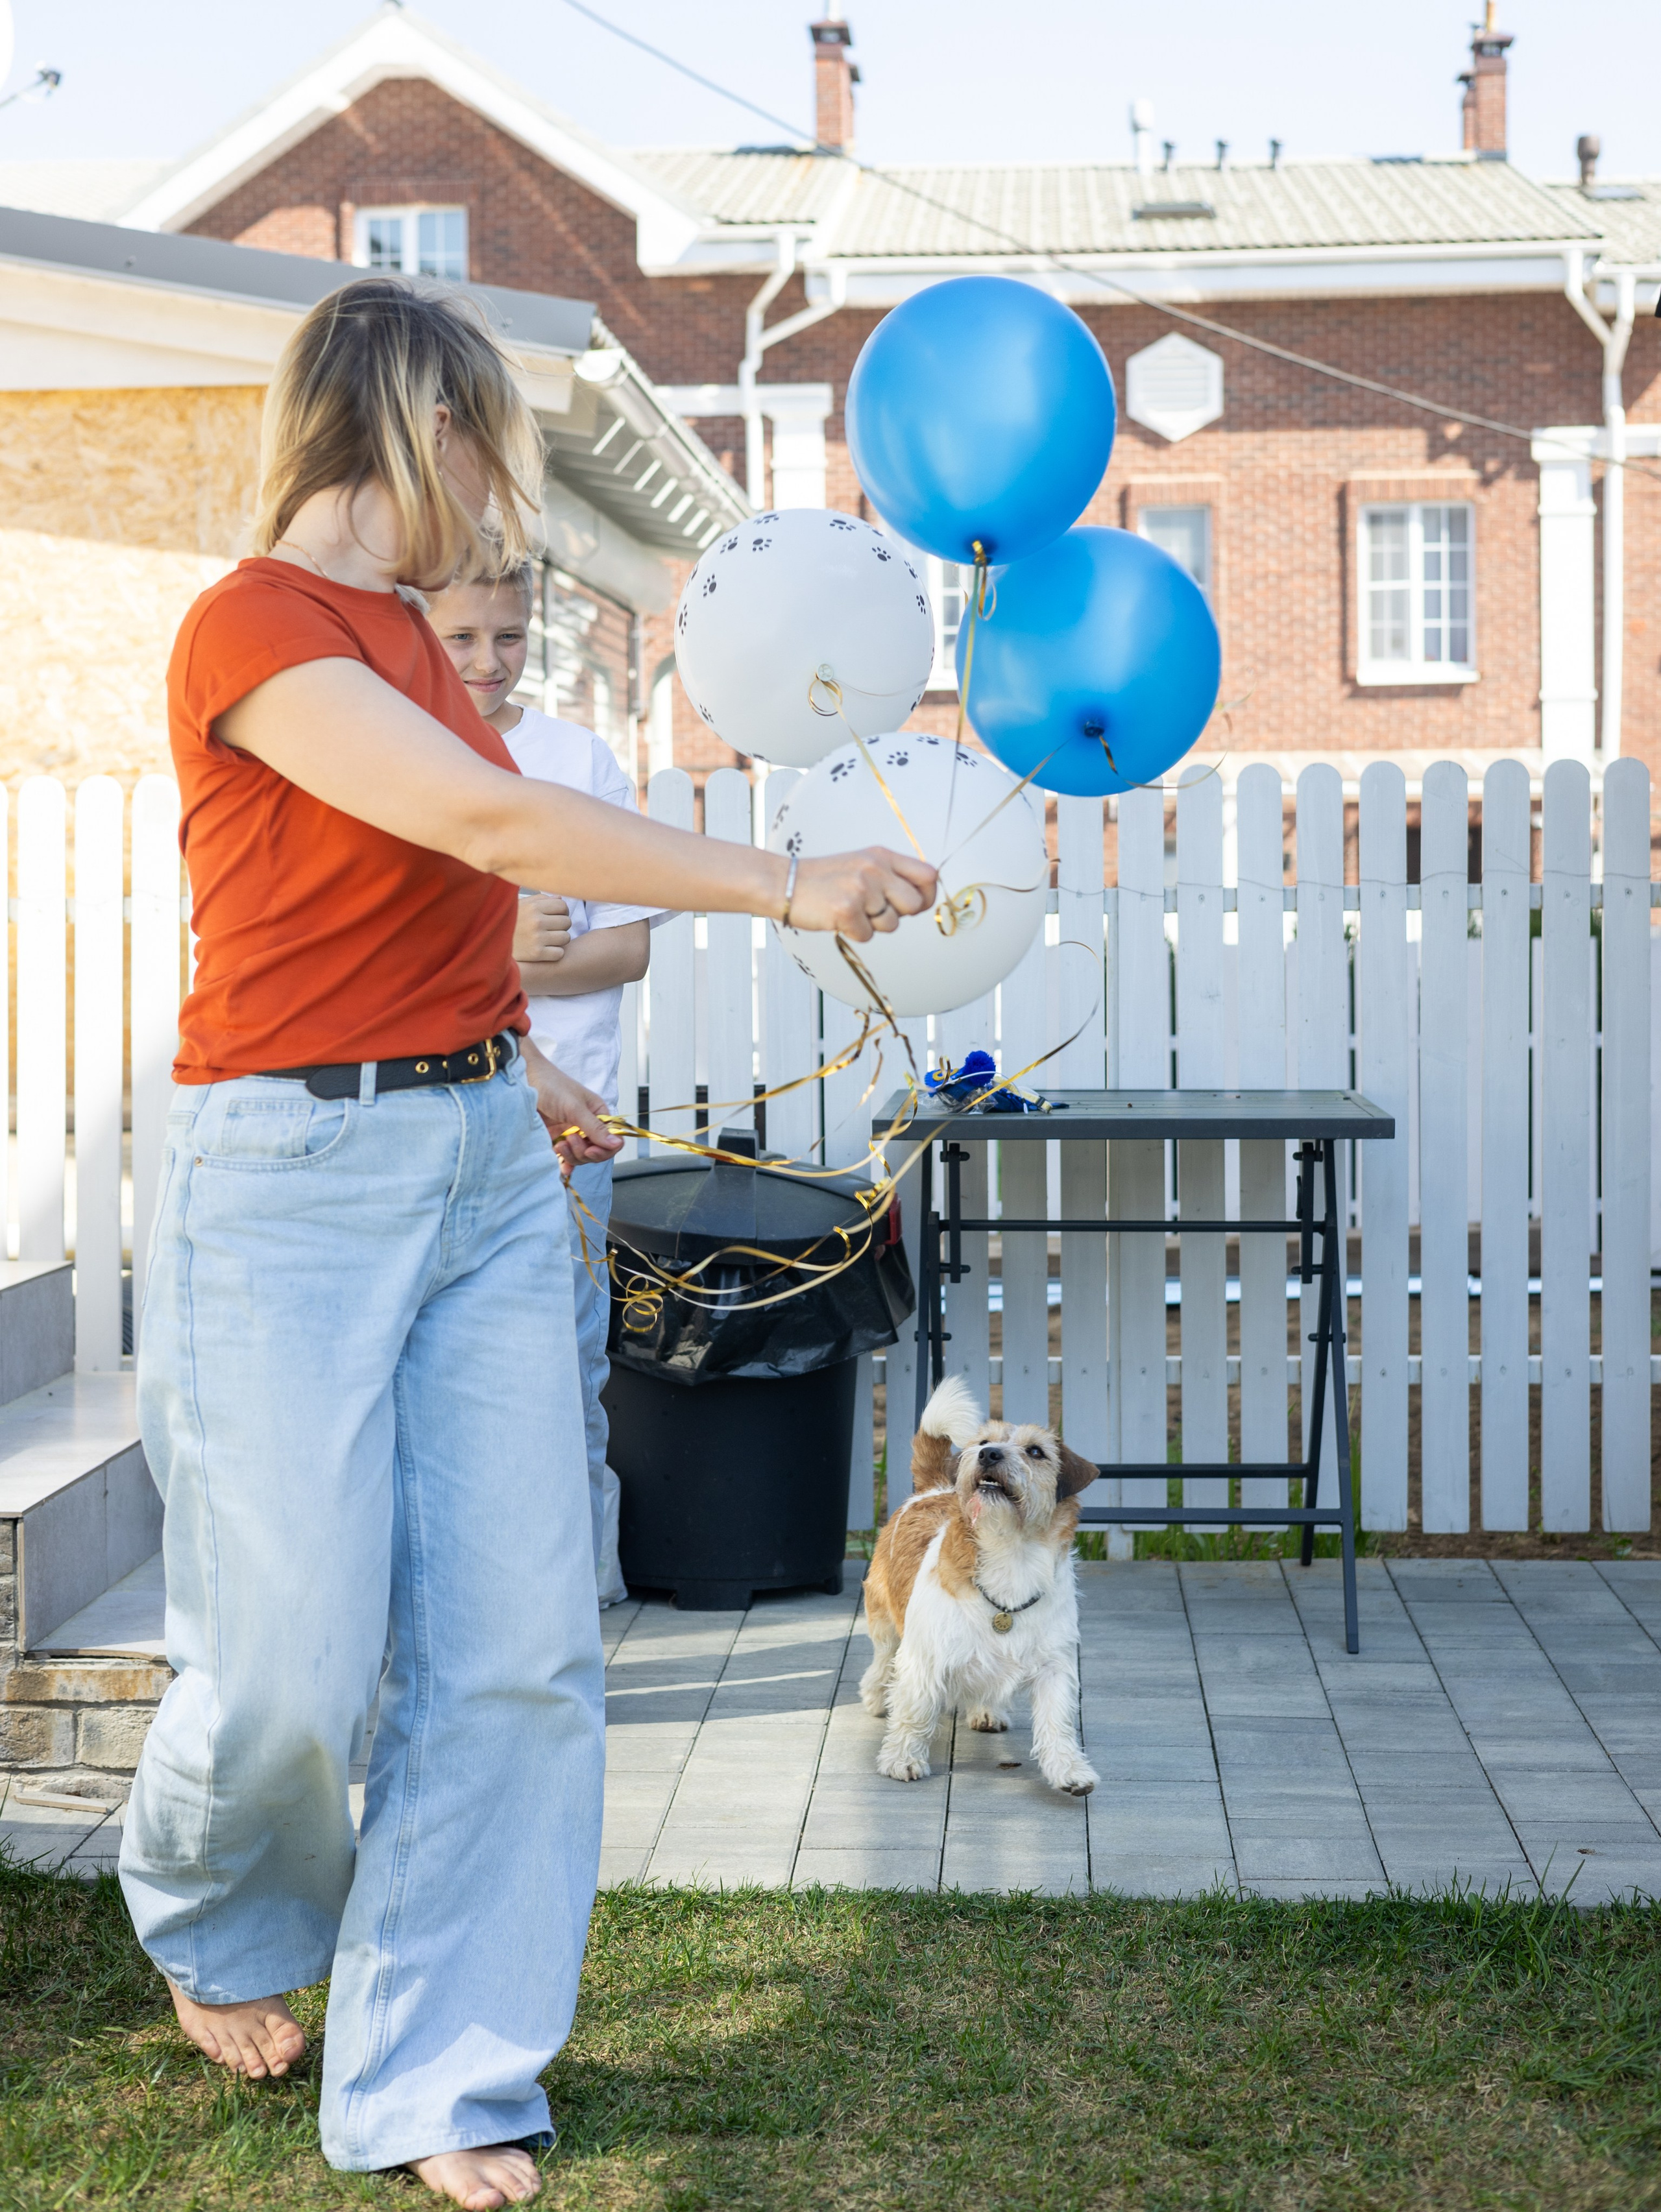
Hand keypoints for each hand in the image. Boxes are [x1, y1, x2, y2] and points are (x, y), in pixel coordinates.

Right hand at [514, 893, 570, 963]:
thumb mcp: (520, 906)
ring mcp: (537, 938)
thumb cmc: (507, 923)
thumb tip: (560, 898)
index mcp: (533, 907)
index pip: (562, 906)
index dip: (562, 911)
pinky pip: (559, 953)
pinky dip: (555, 953)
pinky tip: (546, 951)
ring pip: (565, 937)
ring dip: (559, 940)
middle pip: (566, 922)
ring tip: (548, 940)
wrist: (490, 944)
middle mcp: (536, 921)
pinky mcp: (536, 954)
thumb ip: (539, 900)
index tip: (556, 917)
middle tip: (551, 930)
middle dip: (561, 926)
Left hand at [519, 1039, 622, 1172]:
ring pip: (580, 1157)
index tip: (590, 1150)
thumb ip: (595, 1128)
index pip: (611, 1140)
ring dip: (571, 1155)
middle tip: (570, 1139)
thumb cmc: (551, 1085)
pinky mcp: (556, 1140)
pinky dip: (564, 1164)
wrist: (523, 1082)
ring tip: (559, 1144)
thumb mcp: (575, 1107)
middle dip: (584, 1152)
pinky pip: (565, 1158)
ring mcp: (571, 1134)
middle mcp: (586, 1126)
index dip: (604, 1149)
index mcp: (597, 1114)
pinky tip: (561, 1166)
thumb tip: (618, 1143)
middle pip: (596, 1152)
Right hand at [786, 849, 938, 940]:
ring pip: (891, 924)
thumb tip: (919, 899)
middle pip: (914, 904)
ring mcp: (861, 888)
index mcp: (882, 856)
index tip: (914, 905)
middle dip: (898, 914)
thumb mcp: (862, 864)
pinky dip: (853, 933)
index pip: (928, 875)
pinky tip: (837, 917)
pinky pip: (866, 936)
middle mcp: (875, 868)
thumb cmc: (823, 879)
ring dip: (873, 925)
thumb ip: (891, 876)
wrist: (784, 883)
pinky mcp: (847, 909)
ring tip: (851, 909)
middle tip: (873, 910)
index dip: (926, 896)